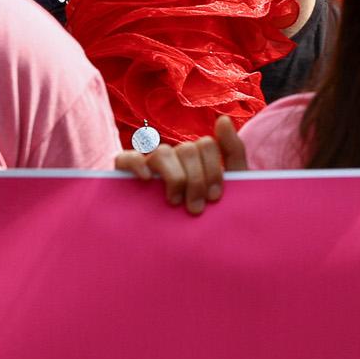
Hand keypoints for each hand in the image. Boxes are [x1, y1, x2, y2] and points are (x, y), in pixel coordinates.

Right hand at [115, 116, 248, 214]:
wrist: (184, 240)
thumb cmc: (205, 210)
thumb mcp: (228, 182)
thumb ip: (232, 150)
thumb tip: (223, 119)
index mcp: (197, 156)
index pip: (206, 144)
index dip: (213, 169)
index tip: (214, 198)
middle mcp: (174, 155)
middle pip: (187, 149)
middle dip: (196, 180)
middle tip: (196, 208)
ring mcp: (151, 163)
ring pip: (163, 152)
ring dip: (174, 177)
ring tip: (175, 202)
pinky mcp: (126, 173)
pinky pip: (126, 157)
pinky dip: (136, 164)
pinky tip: (146, 179)